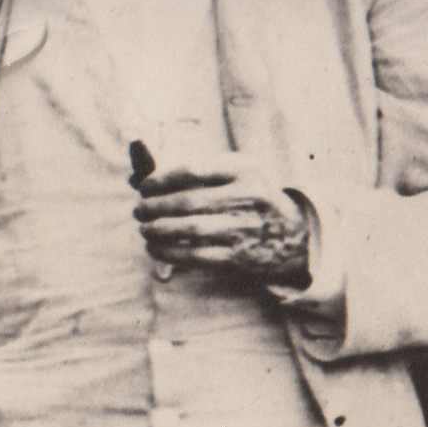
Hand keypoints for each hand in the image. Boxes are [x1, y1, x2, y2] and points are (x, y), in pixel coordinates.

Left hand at [132, 148, 309, 286]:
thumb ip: (191, 171)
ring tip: (144, 228)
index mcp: (244, 170)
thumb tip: (136, 178)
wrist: (291, 234)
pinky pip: (195, 256)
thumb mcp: (234, 172)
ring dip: (157, 230)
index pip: (193, 170)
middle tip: (139, 210)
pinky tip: (154, 248)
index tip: (144, 186)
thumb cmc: (248, 197)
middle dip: (154, 207)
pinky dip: (168, 253)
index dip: (161, 179)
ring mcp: (245, 228)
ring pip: (190, 230)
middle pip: (188, 201)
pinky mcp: (239, 256)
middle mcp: (248, 197)